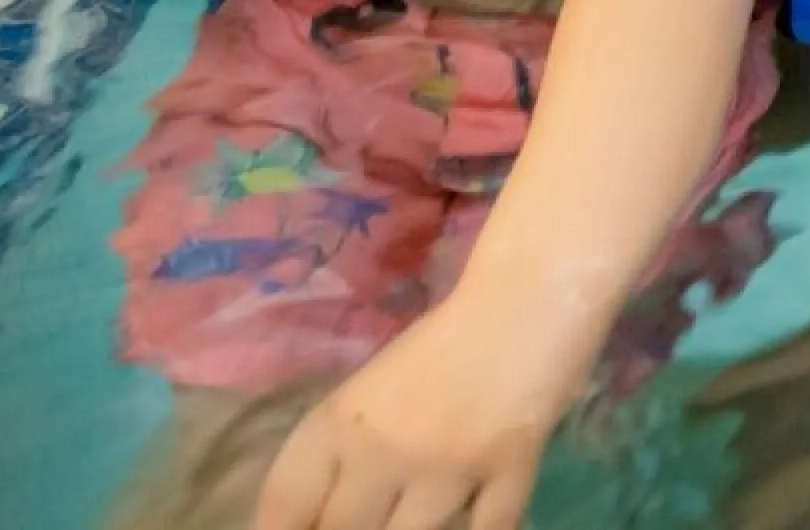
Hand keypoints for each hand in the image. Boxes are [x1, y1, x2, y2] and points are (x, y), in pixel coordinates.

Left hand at [252, 299, 584, 529]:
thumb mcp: (371, 396)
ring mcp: (447, 466)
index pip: (284, 503)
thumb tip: (321, 515)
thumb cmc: (441, 345)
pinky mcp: (508, 472)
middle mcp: (383, 449)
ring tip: (414, 515)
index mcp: (338, 422)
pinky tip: (469, 524)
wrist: (524, 303)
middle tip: (366, 519)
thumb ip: (343, 455)